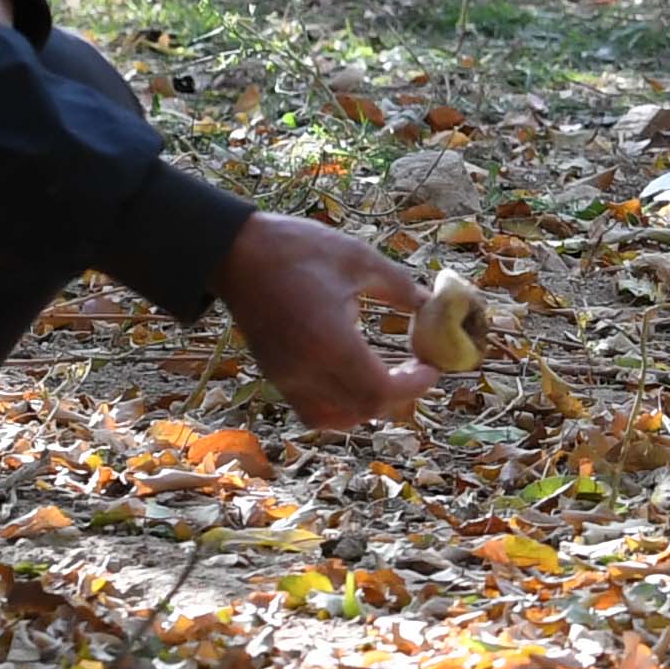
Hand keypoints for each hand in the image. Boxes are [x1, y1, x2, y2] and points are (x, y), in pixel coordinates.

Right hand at [218, 208, 433, 429]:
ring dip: (369, 406)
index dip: (414, 386)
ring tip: (390, 377)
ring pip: (336, 418)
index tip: (433, 368)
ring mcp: (286, 377)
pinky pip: (312, 409)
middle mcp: (305, 371)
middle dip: (398, 396)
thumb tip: (432, 305)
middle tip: (418, 371)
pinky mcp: (275, 375)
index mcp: (329, 343)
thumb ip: (399, 287)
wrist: (236, 253)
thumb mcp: (358, 259)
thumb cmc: (297, 250)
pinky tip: (356, 379)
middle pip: (363, 410)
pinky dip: (340, 406)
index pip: (379, 392)